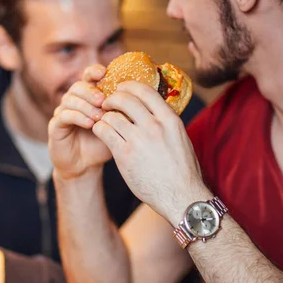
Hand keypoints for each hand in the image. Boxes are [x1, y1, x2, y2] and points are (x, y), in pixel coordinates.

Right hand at [48, 65, 111, 178]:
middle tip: (104, 100)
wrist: (85, 166)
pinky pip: (64, 116)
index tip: (104, 73)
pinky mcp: (55, 126)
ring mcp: (63, 112)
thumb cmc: (102, 144)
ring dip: (86, 105)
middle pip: (78, 86)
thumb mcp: (116, 126)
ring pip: (70, 99)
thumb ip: (122, 112)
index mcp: (87, 97)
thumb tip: (138, 98)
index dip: (94, 71)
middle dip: (92, 91)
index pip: (88, 77)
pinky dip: (78, 117)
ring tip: (99, 116)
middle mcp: (73, 101)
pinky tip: (89, 123)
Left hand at [92, 81, 208, 223]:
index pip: (145, 90)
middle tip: (107, 102)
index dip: (129, 86)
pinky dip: (99, 129)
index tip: (122, 88)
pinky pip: (104, 132)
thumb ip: (166, 122)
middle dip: (113, 98)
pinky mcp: (124, 155)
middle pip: (125, 99)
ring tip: (104, 121)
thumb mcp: (181, 138)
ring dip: (105, 116)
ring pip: (112, 116)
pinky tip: (100, 132)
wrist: (181, 197)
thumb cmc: (183, 171)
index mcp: (170, 120)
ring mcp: (138, 140)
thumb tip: (155, 109)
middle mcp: (154, 126)